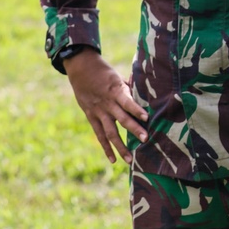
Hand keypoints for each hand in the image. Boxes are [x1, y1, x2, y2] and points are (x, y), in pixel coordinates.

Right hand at [64, 50, 148, 164]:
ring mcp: (98, 112)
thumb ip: (130, 87)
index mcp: (116, 90)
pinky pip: (99, 135)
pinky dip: (106, 148)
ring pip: (110, 132)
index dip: (137, 110)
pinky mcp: (91, 116)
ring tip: (130, 159)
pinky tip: (113, 159)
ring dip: (120, 146)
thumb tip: (145, 94)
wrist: (80, 68)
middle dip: (134, 130)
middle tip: (145, 139)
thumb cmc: (104, 71)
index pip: (128, 102)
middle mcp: (108, 103)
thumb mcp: (118, 76)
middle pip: (122, 119)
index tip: (147, 118)